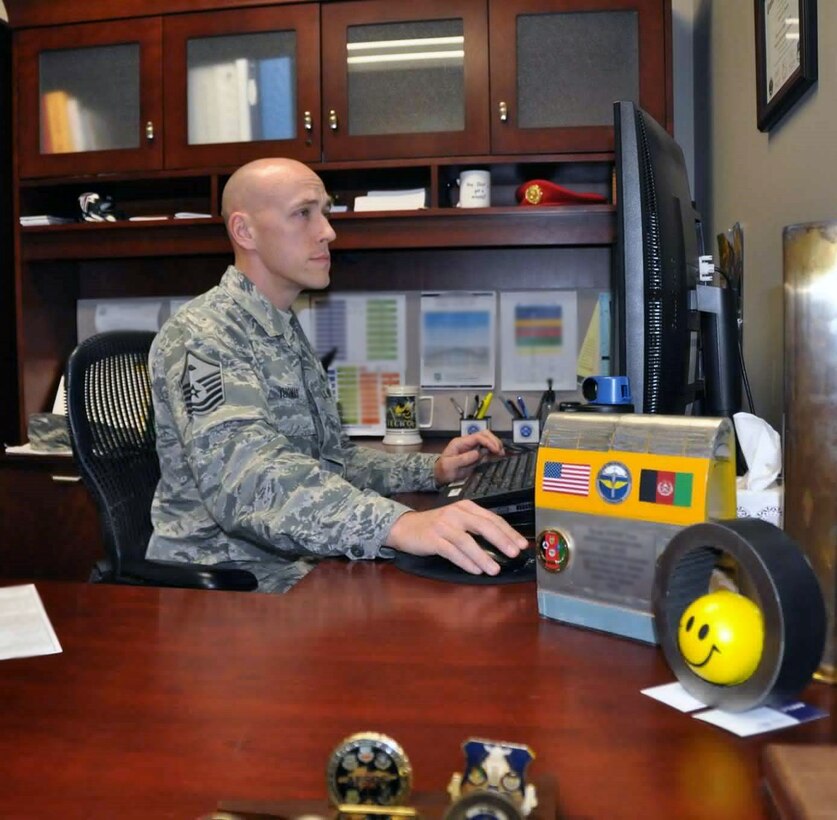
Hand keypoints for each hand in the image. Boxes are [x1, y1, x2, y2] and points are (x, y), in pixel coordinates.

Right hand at [385, 500, 527, 574]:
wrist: (405, 527)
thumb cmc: (436, 526)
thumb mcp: (457, 520)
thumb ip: (476, 527)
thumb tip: (503, 543)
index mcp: (466, 507)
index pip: (492, 518)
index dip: (508, 531)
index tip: (522, 544)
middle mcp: (456, 513)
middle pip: (483, 526)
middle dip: (501, 540)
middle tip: (515, 553)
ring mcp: (443, 526)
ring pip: (467, 541)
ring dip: (483, 556)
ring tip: (495, 569)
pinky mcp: (433, 539)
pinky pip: (451, 551)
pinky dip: (465, 562)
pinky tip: (475, 571)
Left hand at [433, 430, 504, 484]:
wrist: (440, 476)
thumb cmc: (443, 470)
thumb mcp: (449, 465)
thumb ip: (463, 459)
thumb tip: (477, 454)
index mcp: (461, 442)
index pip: (478, 437)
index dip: (488, 442)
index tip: (495, 449)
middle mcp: (468, 443)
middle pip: (484, 435)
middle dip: (494, 441)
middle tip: (500, 451)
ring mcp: (472, 449)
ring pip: (487, 441)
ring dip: (495, 445)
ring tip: (501, 454)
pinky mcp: (476, 456)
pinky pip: (487, 451)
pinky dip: (494, 452)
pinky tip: (498, 456)